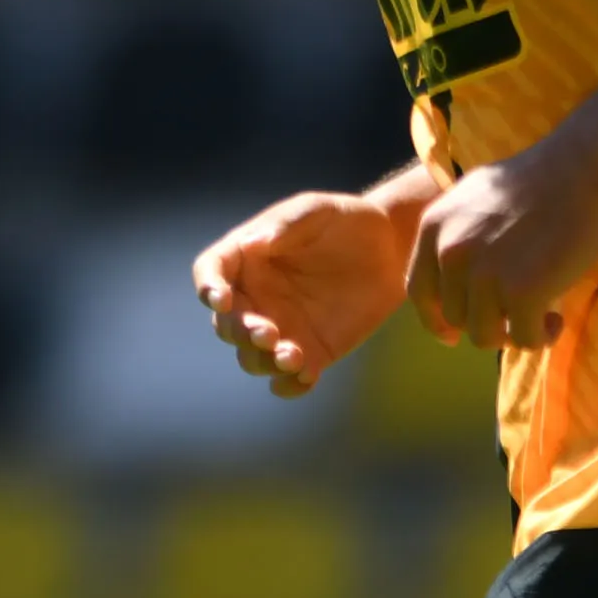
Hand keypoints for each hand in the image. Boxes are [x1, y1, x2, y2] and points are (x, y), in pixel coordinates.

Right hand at [190, 186, 422, 396]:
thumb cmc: (346, 220)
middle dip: (241, 333)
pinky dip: (290, 385)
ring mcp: (280, 328)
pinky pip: (288, 379)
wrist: (390, 248)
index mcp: (246, 258)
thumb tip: (251, 244)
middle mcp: (255, 297)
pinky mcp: (310, 352)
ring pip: (252, 358)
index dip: (208, 288)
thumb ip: (283, 226)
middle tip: (267, 333)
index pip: (210, 273)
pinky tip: (306, 378)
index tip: (220, 299)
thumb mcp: (315, 211)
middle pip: (227, 324)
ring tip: (292, 357)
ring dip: (263, 363)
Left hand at [408, 133, 597, 356]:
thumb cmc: (537, 179)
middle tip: (518, 311)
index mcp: (435, 227)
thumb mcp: (474, 197)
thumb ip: (455, 234)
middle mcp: (452, 252)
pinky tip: (555, 319)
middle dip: (487, 320)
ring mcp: (485, 274)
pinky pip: (523, 339)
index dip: (436, 319)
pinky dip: (540, 337)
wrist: (582, 167)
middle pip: (456, 316)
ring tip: (540, 315)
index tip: (453, 335)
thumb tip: (450, 277)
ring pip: (485, 335)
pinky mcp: (522, 292)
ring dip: (512, 333)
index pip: (419, 290)